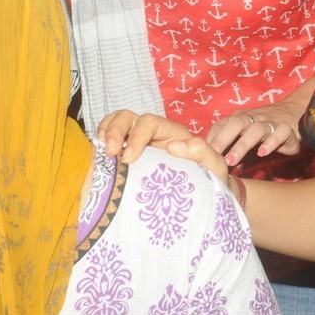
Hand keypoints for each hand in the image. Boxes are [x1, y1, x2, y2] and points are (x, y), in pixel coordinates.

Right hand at [97, 110, 227, 180]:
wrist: (205, 197)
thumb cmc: (210, 179)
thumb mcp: (214, 166)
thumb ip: (203, 152)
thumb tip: (174, 146)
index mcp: (172, 132)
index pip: (149, 122)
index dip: (136, 136)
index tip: (129, 158)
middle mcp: (153, 134)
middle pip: (127, 117)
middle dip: (115, 130)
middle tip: (110, 153)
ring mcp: (138, 144)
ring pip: (115, 124)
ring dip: (105, 133)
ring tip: (101, 154)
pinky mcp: (128, 159)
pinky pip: (109, 144)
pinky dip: (100, 146)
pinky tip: (99, 161)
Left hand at [206, 104, 303, 166]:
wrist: (294, 113)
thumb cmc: (262, 128)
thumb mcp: (244, 131)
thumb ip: (228, 139)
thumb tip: (205, 154)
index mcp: (240, 118)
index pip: (222, 125)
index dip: (211, 139)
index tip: (201, 155)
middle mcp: (254, 118)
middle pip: (236, 123)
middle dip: (223, 140)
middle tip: (214, 157)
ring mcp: (270, 122)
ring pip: (256, 129)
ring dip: (242, 144)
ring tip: (232, 160)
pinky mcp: (287, 129)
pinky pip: (280, 132)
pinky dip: (271, 142)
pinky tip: (262, 153)